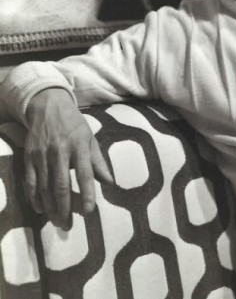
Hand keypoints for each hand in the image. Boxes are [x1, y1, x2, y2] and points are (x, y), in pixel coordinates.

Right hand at [24, 88, 113, 229]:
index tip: (89, 212)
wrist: (48, 106)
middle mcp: (60, 151)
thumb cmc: (73, 123)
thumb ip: (99, 161)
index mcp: (79, 145)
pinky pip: (30, 182)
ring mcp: (42, 155)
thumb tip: (110, 182)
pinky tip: (41, 209)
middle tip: (68, 225)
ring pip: (45, 188)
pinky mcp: (29, 157)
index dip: (87, 194)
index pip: (85, 174)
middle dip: (65, 208)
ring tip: (57, 222)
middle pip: (61, 185)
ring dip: (51, 208)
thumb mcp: (90, 137)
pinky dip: (34, 198)